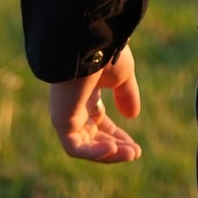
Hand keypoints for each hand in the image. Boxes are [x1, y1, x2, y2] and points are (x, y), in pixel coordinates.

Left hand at [48, 45, 142, 164]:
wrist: (90, 44)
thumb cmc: (105, 53)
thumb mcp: (122, 75)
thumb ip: (126, 95)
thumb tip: (132, 116)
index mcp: (85, 92)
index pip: (99, 122)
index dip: (117, 136)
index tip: (135, 145)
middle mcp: (73, 104)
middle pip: (93, 136)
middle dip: (115, 147)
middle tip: (136, 153)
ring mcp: (66, 113)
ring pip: (85, 145)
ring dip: (109, 153)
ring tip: (132, 153)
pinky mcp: (61, 120)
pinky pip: (75, 147)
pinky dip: (95, 152)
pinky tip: (114, 148)